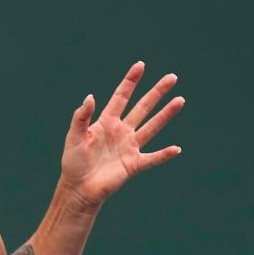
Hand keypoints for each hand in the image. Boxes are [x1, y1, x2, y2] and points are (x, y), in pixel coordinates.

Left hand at [60, 61, 183, 207]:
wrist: (78, 188)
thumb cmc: (73, 162)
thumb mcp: (74, 137)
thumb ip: (81, 118)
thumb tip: (90, 97)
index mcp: (106, 123)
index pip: (121, 97)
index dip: (130, 82)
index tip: (141, 65)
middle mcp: (121, 132)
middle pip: (142, 108)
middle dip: (156, 93)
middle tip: (172, 77)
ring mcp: (129, 147)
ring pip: (152, 127)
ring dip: (166, 114)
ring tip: (180, 100)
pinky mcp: (133, 164)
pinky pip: (152, 158)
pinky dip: (164, 155)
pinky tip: (176, 149)